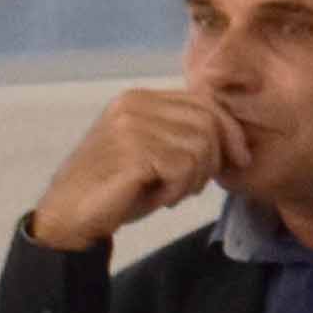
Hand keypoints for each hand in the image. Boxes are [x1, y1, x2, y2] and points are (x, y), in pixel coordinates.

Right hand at [27, 87, 228, 254]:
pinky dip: (177, 190)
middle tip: (191, 186)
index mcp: (140, 98)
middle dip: (213, 160)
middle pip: (208, 123)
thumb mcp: (155, 151)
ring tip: (167, 192)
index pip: (204, 102)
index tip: (240, 159)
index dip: (230, 131)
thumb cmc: (120, 186)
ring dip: (192, 180)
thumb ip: (184, 133)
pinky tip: (157, 199)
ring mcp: (131, 125)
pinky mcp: (131, 151)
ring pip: (199, 148)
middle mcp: (134, 104)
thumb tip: (234, 133)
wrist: (72, 214)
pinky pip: (183, 168)